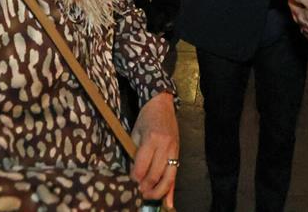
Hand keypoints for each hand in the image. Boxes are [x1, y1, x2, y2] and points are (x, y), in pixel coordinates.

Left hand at [130, 92, 178, 207]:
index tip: (129, 183)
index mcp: (152, 139)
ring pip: (168, 178)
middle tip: (137, 193)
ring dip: (158, 191)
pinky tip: (168, 203)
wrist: (162, 105)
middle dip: (145, 187)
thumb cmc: (146, 118)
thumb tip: (133, 173)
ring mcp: (174, 150)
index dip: (135, 178)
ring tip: (148, 197)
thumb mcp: (136, 132)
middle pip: (155, 174)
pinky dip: (172, 191)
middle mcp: (165, 146)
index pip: (142, 165)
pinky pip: (175, 175)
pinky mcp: (178, 153)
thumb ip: (135, 152)